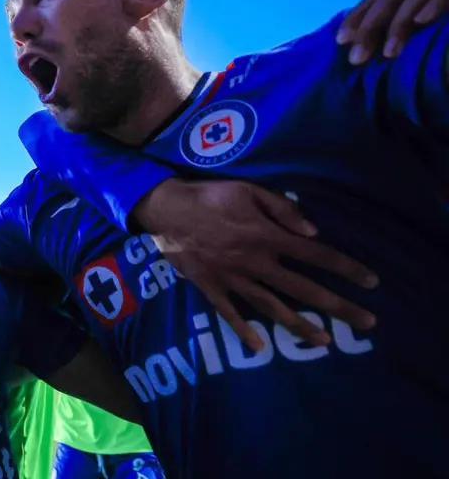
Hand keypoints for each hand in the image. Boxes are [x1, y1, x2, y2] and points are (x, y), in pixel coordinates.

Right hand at [133, 179, 377, 350]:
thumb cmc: (210, 196)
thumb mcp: (248, 190)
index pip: (316, 255)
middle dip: (337, 306)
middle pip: (303, 288)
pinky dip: (243, 330)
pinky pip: (229, 313)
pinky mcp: (211, 287)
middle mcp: (255, 262)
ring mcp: (233, 279)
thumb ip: (281, 209)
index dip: (345, 268)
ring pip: (272, 306)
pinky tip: (259, 347)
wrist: (165, 208)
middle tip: (367, 323)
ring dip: (300, 325)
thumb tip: (312, 231)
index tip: (371, 281)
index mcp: (267, 237)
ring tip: (326, 342)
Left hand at [338, 0, 448, 63]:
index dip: (358, 16)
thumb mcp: (425, 19)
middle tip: (357, 59)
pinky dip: (435, 3)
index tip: (341, 41)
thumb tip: (370, 52)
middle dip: (370, 25)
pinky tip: (423, 21)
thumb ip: (405, 29)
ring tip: (388, 53)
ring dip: (400, 23)